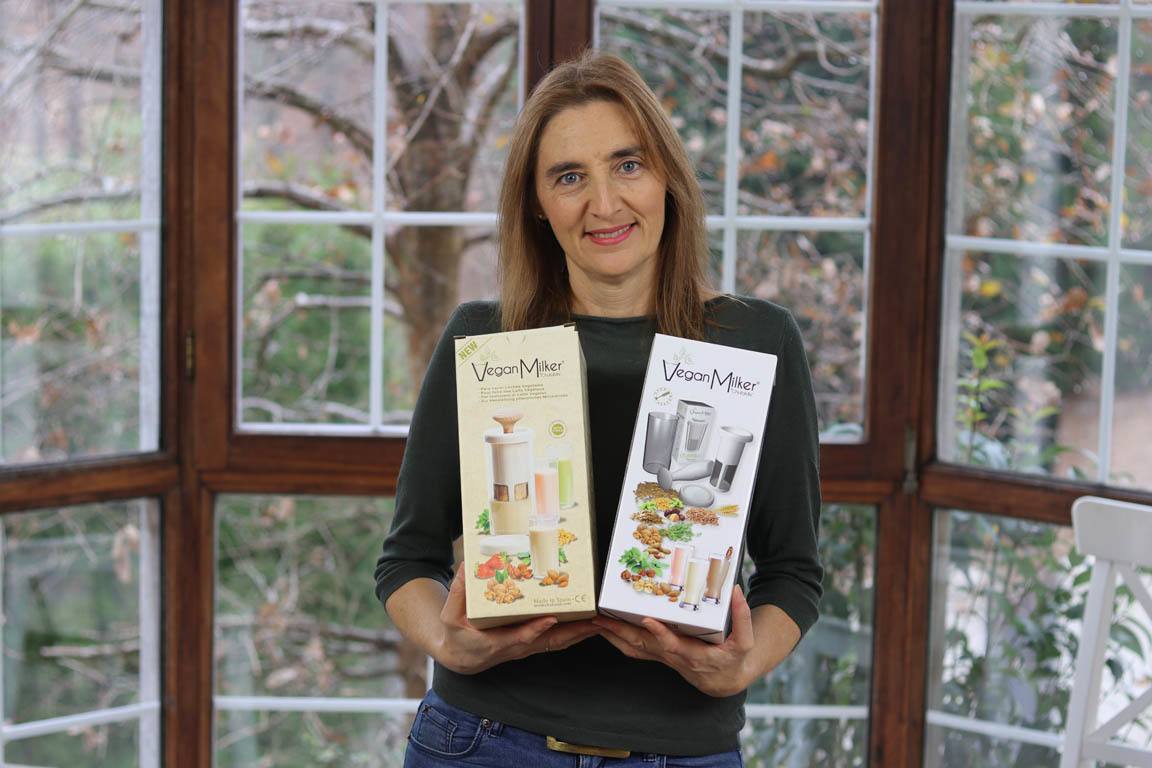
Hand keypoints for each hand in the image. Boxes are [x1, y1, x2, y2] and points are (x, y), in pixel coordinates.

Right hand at [435, 566, 597, 674]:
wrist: (461, 657)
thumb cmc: (456, 635)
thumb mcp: (450, 616)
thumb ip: (458, 592)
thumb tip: (466, 565)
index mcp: (496, 642)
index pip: (518, 637)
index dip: (534, 630)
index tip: (548, 619)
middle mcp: (517, 646)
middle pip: (549, 642)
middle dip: (573, 632)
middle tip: (595, 622)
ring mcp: (527, 647)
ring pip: (558, 642)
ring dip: (580, 633)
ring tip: (601, 621)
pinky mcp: (533, 643)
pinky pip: (557, 640)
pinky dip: (575, 634)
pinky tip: (590, 624)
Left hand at [592, 585, 756, 696]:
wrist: (724, 680)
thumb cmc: (733, 659)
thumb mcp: (745, 642)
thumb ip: (742, 617)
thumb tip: (736, 591)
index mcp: (694, 655)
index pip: (674, 645)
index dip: (661, 634)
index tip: (648, 620)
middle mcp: (673, 657)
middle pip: (643, 646)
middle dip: (621, 632)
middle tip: (601, 618)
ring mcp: (662, 657)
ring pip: (633, 648)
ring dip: (613, 635)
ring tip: (595, 620)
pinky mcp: (657, 654)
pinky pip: (633, 648)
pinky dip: (617, 639)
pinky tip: (603, 628)